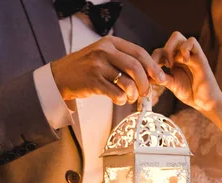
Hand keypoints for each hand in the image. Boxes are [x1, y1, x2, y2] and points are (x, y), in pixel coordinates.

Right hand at [51, 36, 166, 105]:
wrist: (60, 76)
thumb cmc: (87, 69)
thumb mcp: (105, 57)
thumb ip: (125, 62)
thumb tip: (152, 75)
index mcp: (111, 43)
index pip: (139, 52)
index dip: (152, 67)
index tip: (161, 79)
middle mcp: (104, 51)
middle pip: (136, 67)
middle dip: (145, 83)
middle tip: (146, 94)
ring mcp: (97, 66)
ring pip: (127, 82)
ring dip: (133, 94)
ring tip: (130, 98)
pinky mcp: (92, 81)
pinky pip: (115, 93)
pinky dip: (121, 100)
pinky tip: (119, 100)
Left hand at [152, 32, 221, 112]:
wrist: (205, 102)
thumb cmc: (190, 93)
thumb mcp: (172, 85)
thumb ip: (161, 79)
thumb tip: (146, 76)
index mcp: (174, 61)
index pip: (159, 50)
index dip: (153, 59)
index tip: (153, 73)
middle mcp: (181, 55)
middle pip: (165, 40)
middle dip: (161, 52)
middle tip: (162, 67)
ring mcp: (190, 54)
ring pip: (177, 36)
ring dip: (170, 49)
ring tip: (171, 64)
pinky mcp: (200, 57)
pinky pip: (192, 42)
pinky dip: (185, 49)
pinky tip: (184, 61)